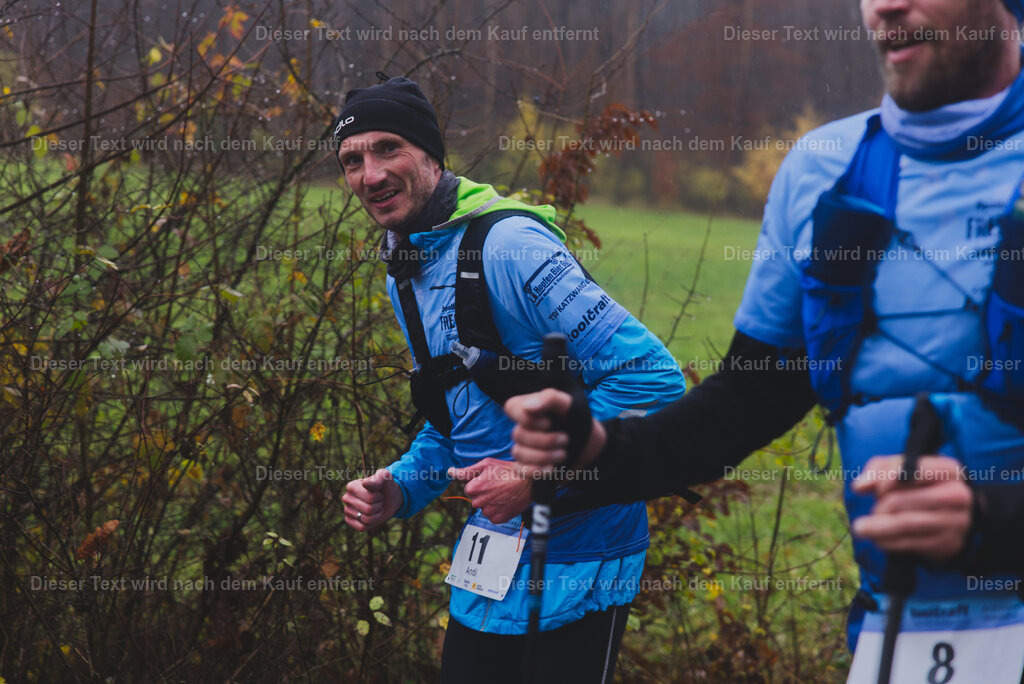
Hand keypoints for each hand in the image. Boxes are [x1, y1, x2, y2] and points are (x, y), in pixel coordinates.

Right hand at [343, 469, 402, 531]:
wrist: (389, 498)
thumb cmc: (386, 487)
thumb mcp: (386, 478)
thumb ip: (379, 477)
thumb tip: (365, 484)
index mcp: (352, 486)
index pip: (370, 498)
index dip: (379, 497)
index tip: (379, 492)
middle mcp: (346, 498)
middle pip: (368, 509)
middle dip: (378, 506)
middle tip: (378, 500)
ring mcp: (347, 510)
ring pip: (366, 519)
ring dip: (376, 514)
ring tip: (375, 507)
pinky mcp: (349, 521)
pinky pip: (362, 527)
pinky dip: (371, 523)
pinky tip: (371, 515)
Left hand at [448, 457, 531, 523]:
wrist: (529, 482)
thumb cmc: (507, 470)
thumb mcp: (486, 465)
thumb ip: (466, 471)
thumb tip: (450, 471)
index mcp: (472, 489)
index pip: (469, 489)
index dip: (480, 484)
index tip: (491, 480)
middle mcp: (478, 503)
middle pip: (476, 500)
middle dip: (485, 494)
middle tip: (498, 487)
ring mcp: (488, 512)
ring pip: (485, 508)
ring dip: (491, 503)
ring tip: (504, 494)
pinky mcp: (498, 519)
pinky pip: (493, 516)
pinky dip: (498, 510)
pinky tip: (506, 502)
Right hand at [504, 389, 604, 477]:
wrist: (589, 445)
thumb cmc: (577, 420)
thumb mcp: (569, 405)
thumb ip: (550, 399)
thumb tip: (528, 407)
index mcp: (529, 408)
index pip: (512, 408)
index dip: (526, 418)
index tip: (548, 423)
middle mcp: (523, 427)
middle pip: (518, 434)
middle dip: (544, 440)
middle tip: (565, 440)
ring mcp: (523, 447)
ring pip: (518, 453)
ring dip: (544, 456)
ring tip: (563, 455)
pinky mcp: (527, 466)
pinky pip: (520, 470)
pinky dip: (535, 471)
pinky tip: (551, 468)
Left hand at [851, 455, 972, 562]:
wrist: (955, 515)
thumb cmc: (922, 486)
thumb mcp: (904, 468)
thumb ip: (880, 469)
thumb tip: (860, 486)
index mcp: (947, 470)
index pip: (909, 470)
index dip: (883, 480)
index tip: (871, 489)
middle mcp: (956, 494)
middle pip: (899, 500)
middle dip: (878, 506)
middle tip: (871, 510)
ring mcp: (955, 521)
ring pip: (903, 524)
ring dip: (876, 527)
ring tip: (860, 528)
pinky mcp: (948, 543)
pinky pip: (909, 543)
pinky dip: (887, 541)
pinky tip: (877, 539)